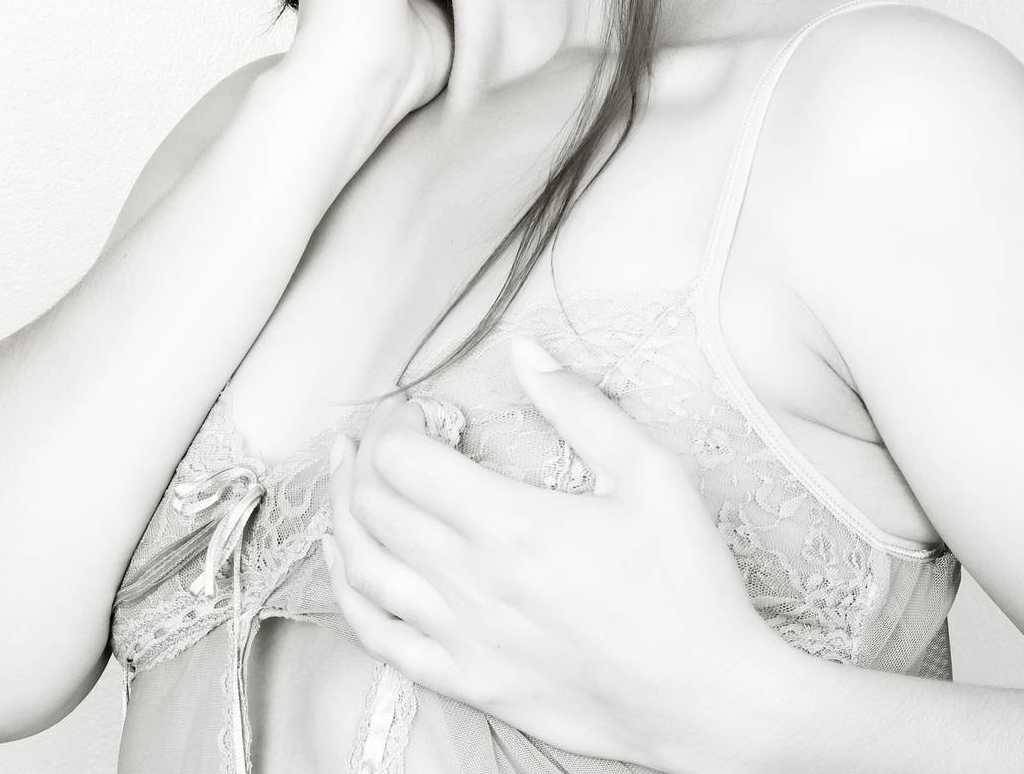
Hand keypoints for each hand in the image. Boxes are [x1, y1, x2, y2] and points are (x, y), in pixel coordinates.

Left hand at [322, 339, 786, 771]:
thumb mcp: (649, 473)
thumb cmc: (686, 585)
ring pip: (363, 570)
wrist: (708, 699)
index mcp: (508, 523)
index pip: (403, 460)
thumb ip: (580, 405)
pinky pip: (381, 640)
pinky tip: (349, 566)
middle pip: (373, 507)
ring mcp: (463, 639)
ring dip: (343, 516)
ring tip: (345, 479)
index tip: (423, 411)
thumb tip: (525, 353)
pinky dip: (349, 596)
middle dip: (363, 459)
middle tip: (377, 436)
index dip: (397, 424)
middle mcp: (471, 582)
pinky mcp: (470, 682)